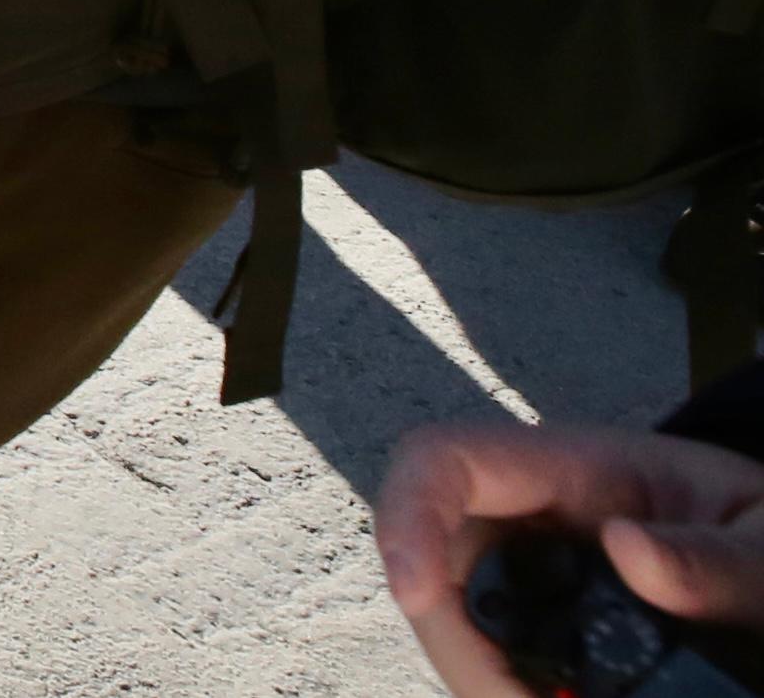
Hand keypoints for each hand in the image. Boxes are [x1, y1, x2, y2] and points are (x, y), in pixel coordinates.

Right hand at [377, 419, 763, 694]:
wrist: (762, 550)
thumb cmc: (759, 524)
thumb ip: (715, 556)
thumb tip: (627, 549)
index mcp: (567, 465)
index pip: (445, 460)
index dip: (408, 516)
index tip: (415, 597)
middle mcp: (522, 511)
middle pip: (435, 560)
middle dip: (455, 640)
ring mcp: (523, 563)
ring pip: (458, 617)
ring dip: (484, 674)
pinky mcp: (536, 611)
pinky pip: (495, 648)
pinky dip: (511, 685)